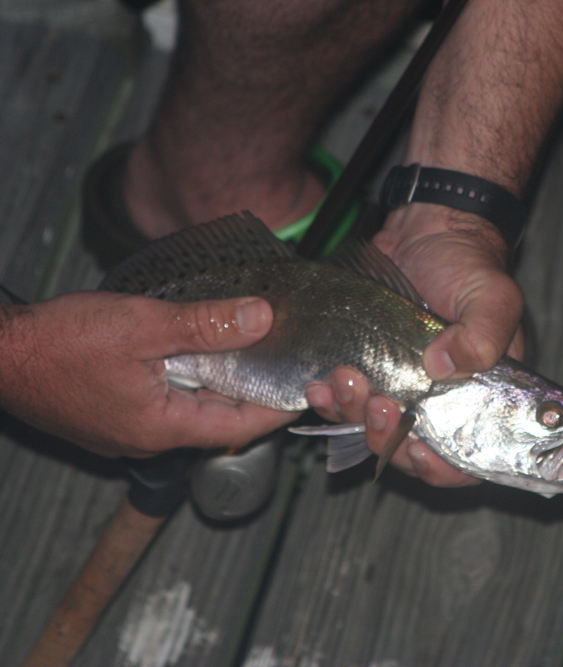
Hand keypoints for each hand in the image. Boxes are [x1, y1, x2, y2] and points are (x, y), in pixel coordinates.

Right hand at [0, 291, 297, 457]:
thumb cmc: (57, 344)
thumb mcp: (142, 325)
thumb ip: (205, 325)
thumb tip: (261, 318)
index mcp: (161, 427)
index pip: (240, 426)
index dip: (277, 408)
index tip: (306, 390)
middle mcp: (148, 439)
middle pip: (218, 419)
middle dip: (252, 391)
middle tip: (283, 362)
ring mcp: (128, 431)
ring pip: (191, 409)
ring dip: (219, 382)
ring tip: (249, 350)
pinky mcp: (113, 416)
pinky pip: (165, 401)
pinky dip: (189, 379)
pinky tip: (197, 351)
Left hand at [305, 203, 524, 486]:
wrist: (427, 230)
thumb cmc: (470, 264)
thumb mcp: (493, 295)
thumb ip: (483, 334)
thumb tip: (444, 368)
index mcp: (480, 398)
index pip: (466, 457)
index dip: (440, 466)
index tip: (416, 448)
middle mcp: (440, 403)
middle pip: (412, 451)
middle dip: (387, 438)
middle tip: (377, 405)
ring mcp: (400, 389)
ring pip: (372, 431)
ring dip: (354, 417)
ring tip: (344, 381)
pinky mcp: (367, 370)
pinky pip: (345, 403)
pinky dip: (330, 401)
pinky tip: (320, 382)